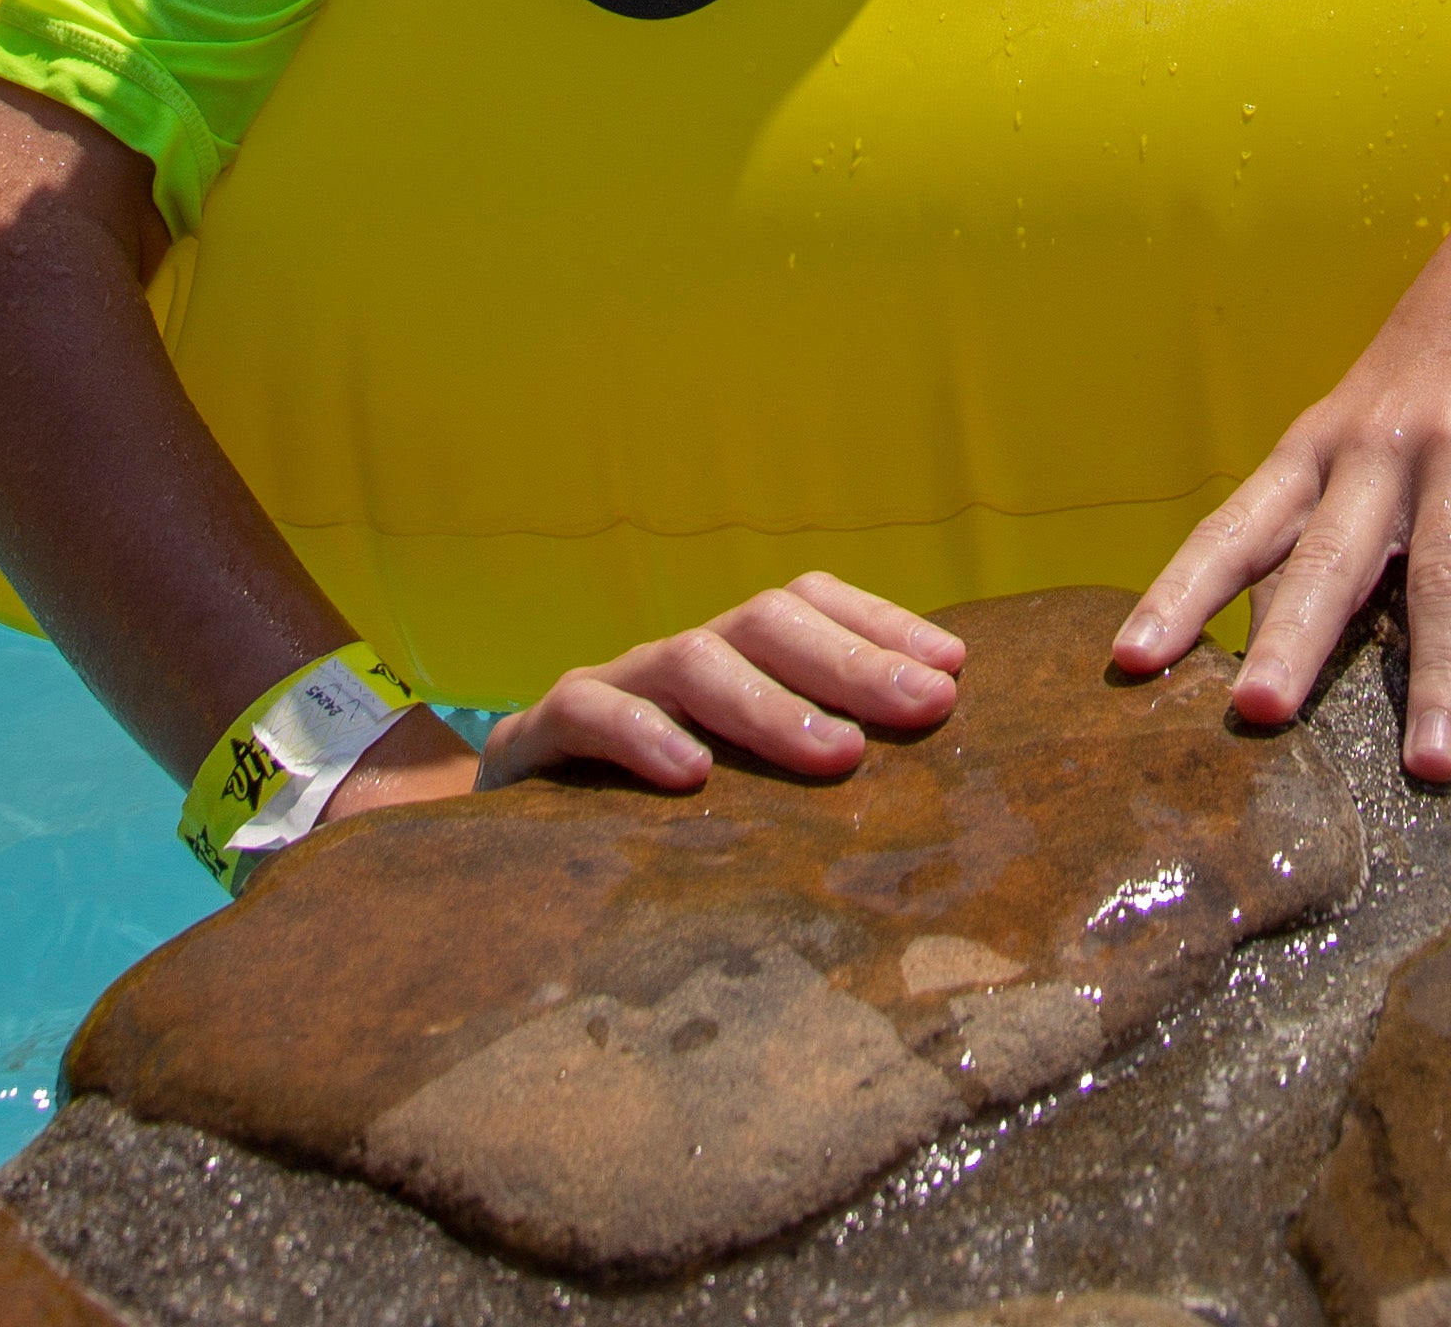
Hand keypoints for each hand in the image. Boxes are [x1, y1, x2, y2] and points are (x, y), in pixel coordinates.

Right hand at [329, 576, 967, 808]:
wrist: (497, 847)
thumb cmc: (645, 825)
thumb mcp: (735, 794)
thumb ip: (805, 768)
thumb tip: (930, 789)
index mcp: (728, 662)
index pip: (805, 603)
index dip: (879, 622)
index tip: (953, 668)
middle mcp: (675, 661)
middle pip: (765, 620)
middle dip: (853, 660)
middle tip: (927, 708)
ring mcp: (609, 690)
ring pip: (693, 659)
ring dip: (772, 704)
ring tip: (837, 757)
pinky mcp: (537, 740)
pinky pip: (590, 711)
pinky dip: (642, 733)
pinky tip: (690, 776)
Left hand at [1110, 195, 1450, 785]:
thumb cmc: (1440, 352)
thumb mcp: (1363, 420)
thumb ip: (1330, 514)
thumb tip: (1276, 623)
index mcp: (1323, 446)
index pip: (1238, 528)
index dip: (1182, 594)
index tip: (1129, 664)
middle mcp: (1380, 447)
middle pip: (1328, 556)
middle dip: (1291, 640)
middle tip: (1257, 719)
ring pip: (1442, 570)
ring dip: (1437, 674)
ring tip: (1431, 768)